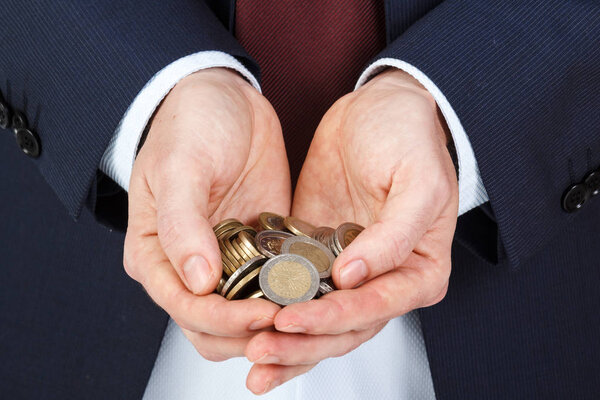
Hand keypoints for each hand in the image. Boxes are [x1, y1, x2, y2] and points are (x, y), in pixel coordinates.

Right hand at [124, 68, 289, 361]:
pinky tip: (319, 289)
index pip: (185, 309)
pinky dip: (293, 295)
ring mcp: (225, 261)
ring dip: (275, 321)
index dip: (224, 320)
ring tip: (309, 309)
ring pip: (246, 316)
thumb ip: (183, 226)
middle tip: (293, 319)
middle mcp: (188, 267)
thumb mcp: (180, 168)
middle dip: (251, 332)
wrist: (224, 98)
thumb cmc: (189, 125)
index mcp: (156, 254)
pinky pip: (275, 286)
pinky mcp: (258, 250)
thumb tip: (198, 283)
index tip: (264, 314)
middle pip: (214, 329)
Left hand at [244, 69, 458, 392]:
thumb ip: (395, 234)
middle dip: (303, 343)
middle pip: (344, 328)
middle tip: (261, 349)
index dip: (334, 319)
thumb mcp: (418, 180)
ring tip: (250, 356)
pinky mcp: (316, 254)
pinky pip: (295, 289)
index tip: (294, 318)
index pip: (376, 307)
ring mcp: (347, 270)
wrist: (378, 107)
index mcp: (418, 270)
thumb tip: (355, 277)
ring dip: (286, 342)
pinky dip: (274, 308)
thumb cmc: (410, 138)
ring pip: (318, 319)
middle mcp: (384, 279)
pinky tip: (247, 324)